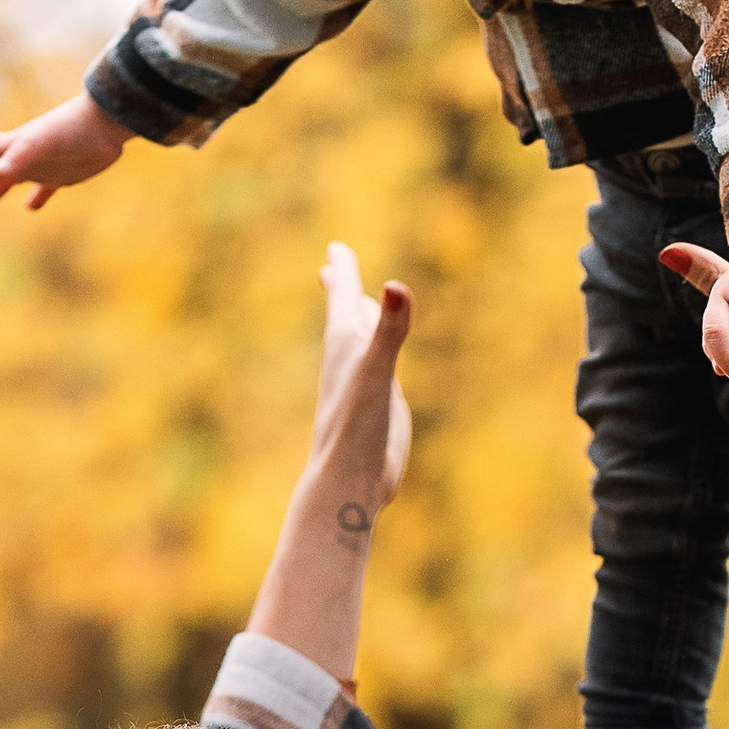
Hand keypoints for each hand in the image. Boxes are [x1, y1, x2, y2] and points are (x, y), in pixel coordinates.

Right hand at [0, 88, 127, 221]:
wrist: (107, 123)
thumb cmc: (71, 131)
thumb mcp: (41, 146)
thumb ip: (18, 159)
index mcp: (12, 148)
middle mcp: (21, 156)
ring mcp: (41, 165)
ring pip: (8, 183)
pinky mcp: (63, 174)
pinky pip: (44, 188)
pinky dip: (35, 198)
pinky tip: (32, 207)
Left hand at [308, 242, 411, 524]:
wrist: (350, 481)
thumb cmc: (356, 428)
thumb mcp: (377, 372)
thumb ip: (388, 331)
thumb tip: (395, 287)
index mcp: (345, 344)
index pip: (342, 296)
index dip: (342, 270)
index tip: (335, 247)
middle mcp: (350, 360)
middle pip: (344, 312)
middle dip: (342, 287)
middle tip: (333, 263)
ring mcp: (363, 383)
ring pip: (359, 341)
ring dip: (357, 318)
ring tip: (356, 304)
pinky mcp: (377, 406)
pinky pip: (376, 368)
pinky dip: (377, 353)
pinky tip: (377, 359)